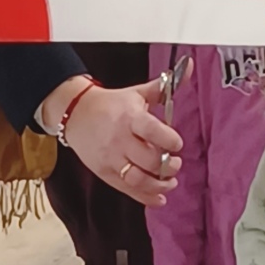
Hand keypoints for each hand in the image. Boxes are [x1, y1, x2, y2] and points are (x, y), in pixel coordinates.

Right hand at [39, 76, 180, 206]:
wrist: (76, 113)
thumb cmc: (112, 104)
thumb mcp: (137, 93)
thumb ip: (164, 87)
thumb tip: (189, 66)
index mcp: (130, 117)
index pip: (153, 131)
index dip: (170, 140)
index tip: (177, 144)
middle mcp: (120, 139)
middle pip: (150, 160)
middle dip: (168, 165)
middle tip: (175, 163)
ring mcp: (111, 158)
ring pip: (139, 179)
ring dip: (160, 184)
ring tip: (170, 180)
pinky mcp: (105, 172)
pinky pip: (128, 190)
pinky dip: (146, 198)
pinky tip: (160, 197)